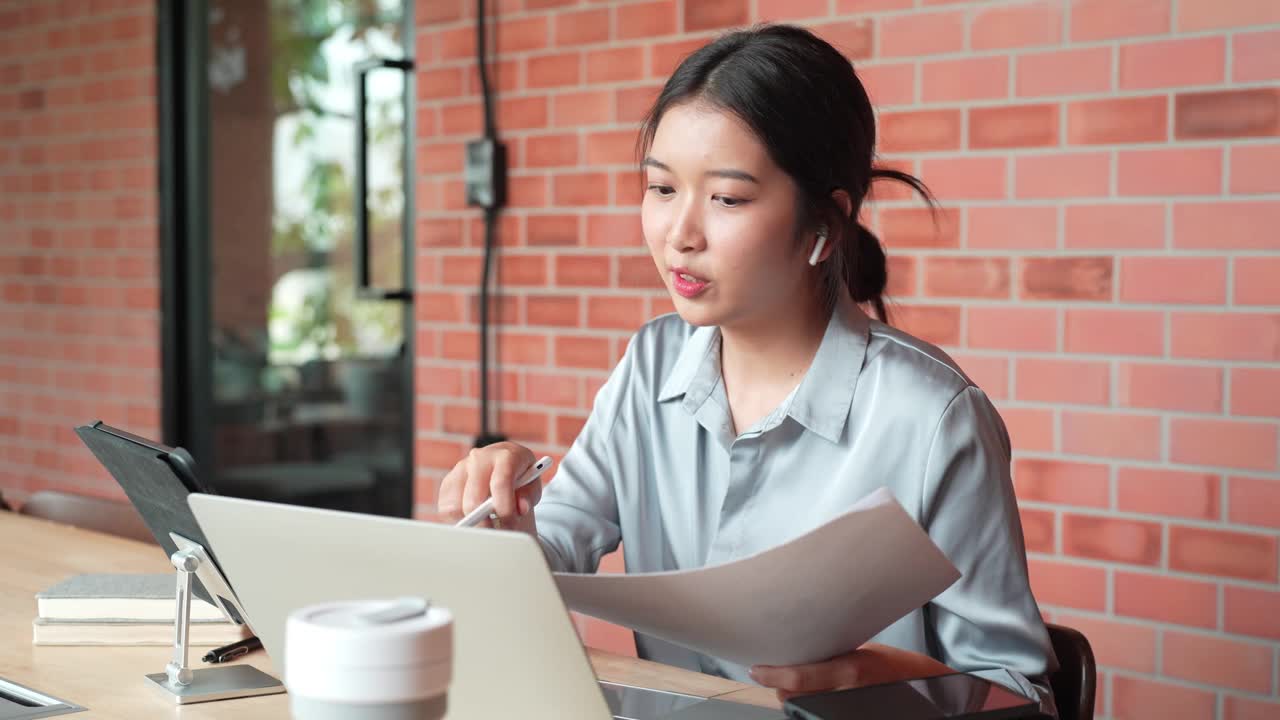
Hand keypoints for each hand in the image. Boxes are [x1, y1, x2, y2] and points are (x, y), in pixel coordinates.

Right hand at [437, 442, 543, 533]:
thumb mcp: (532, 486)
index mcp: (505, 455)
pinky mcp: (448, 481)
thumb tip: (520, 508)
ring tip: (486, 528)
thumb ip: (528, 497)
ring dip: (470, 523)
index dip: (504, 508)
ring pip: (455, 506)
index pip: (500, 483)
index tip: (509, 525)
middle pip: (473, 499)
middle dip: (485, 523)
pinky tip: (473, 521)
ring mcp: (461, 468)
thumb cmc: (521, 478)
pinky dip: (458, 521)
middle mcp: (480, 458)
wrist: (506, 465)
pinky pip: (445, 509)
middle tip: (496, 535)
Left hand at [749, 643, 952, 701]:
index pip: (799, 677)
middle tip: (772, 674)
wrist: (929, 688)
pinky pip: (819, 712)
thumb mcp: (864, 652)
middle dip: (781, 687)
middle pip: (795, 697)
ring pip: (804, 707)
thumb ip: (835, 657)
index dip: (772, 675)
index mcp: (849, 670)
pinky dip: (811, 703)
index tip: (756, 670)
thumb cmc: (899, 666)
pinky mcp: (852, 715)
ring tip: (790, 682)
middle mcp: (847, 692)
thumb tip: (805, 655)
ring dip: (794, 696)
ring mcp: (849, 709)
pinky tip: (811, 693)